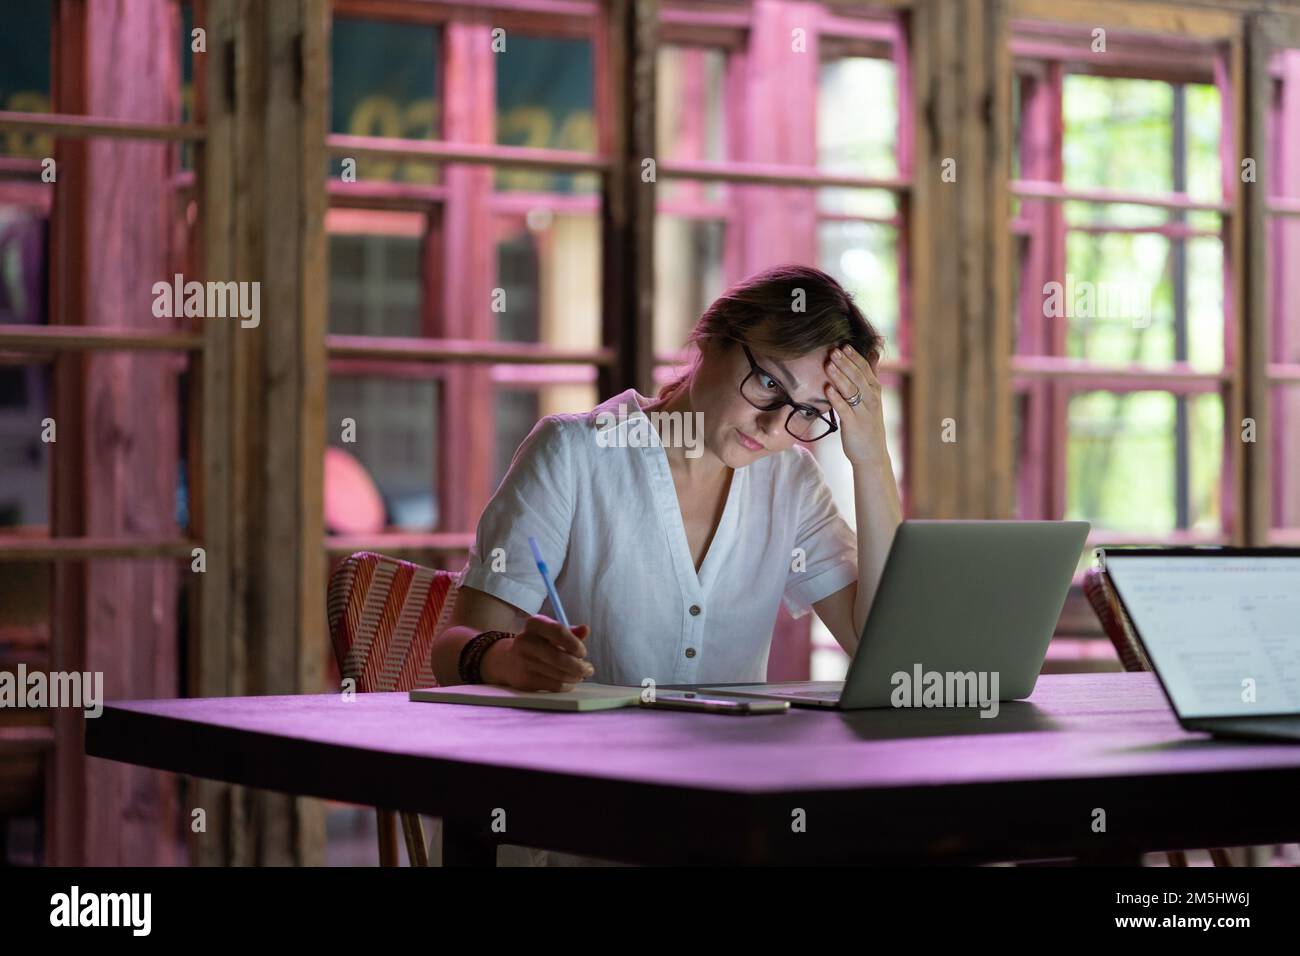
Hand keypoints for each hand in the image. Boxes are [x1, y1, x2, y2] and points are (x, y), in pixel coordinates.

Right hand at [481, 614, 592, 690]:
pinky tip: (569, 682)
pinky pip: (553, 685)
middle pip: (559, 657)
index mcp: (534, 624)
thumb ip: (570, 631)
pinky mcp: (525, 680)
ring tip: (581, 675)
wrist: (508, 660)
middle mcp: (525, 641)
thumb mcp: (550, 633)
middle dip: (579, 666)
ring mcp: (524, 662)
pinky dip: (566, 685)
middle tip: (589, 669)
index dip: (574, 643)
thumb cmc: (538, 644)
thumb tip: (585, 630)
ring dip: (575, 677)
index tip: (583, 652)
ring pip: (558, 674)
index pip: (558, 631)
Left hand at [823, 344, 889, 466]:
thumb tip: (873, 354)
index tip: (843, 344)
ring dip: (839, 376)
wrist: (872, 454)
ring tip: (828, 364)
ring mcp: (863, 412)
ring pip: (851, 390)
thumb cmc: (868, 424)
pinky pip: (844, 410)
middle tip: (833, 350)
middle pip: (857, 376)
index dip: (854, 356)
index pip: (865, 368)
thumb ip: (870, 376)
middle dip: (845, 362)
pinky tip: (827, 389)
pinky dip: (836, 399)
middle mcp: (871, 399)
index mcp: (874, 390)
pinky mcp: (854, 425)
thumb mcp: (872, 398)